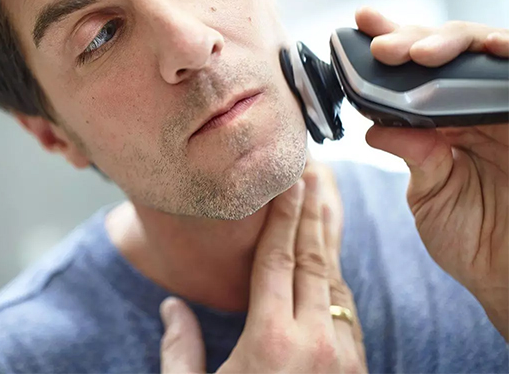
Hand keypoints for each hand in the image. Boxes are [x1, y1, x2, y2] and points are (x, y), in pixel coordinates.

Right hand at [159, 163, 366, 372]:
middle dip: (309, 214)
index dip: (282, 216)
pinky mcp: (357, 372)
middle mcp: (314, 342)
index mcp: (270, 340)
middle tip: (311, 176)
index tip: (288, 183)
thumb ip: (180, 349)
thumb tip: (172, 307)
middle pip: (312, 262)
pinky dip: (336, 284)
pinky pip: (347, 315)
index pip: (277, 260)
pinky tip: (330, 268)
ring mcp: (343, 358)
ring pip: (335, 285)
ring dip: (328, 244)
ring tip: (323, 208)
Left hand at [356, 7, 508, 339]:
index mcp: (445, 119)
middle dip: (415, 39)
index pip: (418, 69)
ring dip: (456, 43)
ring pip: (489, 51)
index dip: (395, 40)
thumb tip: (376, 124)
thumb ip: (413, 153)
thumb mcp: (431, 193)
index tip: (362, 24)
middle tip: (384, 48)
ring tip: (424, 52)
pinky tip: (492, 51)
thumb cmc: (472, 239)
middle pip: (451, 49)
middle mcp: (478, 106)